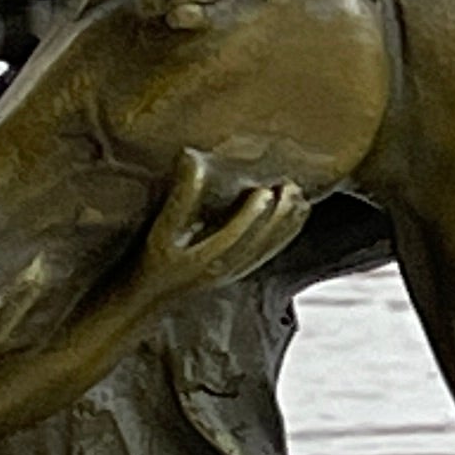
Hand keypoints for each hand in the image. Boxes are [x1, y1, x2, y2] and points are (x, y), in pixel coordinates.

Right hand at [137, 152, 307, 300]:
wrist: (153, 296)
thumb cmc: (154, 258)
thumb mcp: (161, 230)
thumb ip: (180, 198)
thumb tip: (190, 158)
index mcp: (204, 259)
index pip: (232, 237)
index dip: (250, 216)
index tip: (265, 191)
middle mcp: (224, 270)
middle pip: (257, 244)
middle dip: (278, 217)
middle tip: (292, 188)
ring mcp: (235, 272)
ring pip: (266, 249)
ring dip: (286, 226)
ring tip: (301, 199)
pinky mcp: (239, 271)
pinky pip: (266, 253)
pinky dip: (283, 236)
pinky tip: (295, 218)